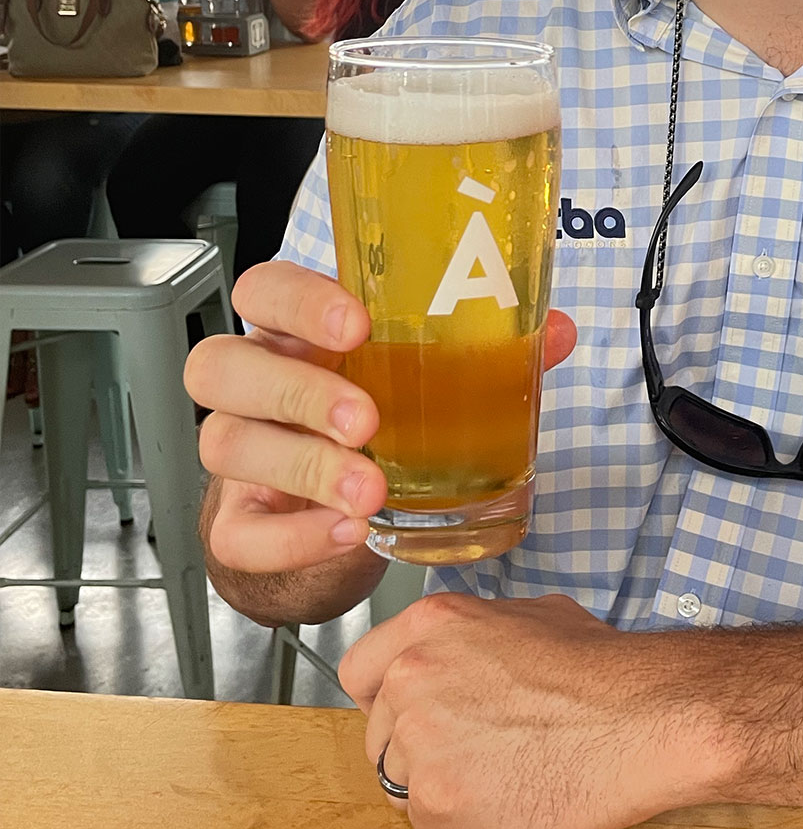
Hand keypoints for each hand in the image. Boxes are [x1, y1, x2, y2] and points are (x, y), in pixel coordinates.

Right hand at [189, 261, 577, 575]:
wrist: (338, 527)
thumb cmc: (377, 429)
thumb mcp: (428, 385)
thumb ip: (485, 353)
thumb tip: (556, 330)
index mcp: (295, 338)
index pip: (262, 291)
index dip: (295, 301)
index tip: (355, 324)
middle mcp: (252, 390)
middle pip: (220, 367)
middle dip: (295, 390)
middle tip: (366, 420)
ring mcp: (238, 459)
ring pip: (226, 446)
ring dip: (304, 468)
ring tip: (371, 489)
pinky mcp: (239, 526)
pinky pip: (240, 534)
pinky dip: (295, 537)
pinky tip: (346, 532)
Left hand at [344, 592, 721, 828]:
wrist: (650, 719)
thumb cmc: (609, 671)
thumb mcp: (540, 617)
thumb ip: (479, 636)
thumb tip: (468, 655)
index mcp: (429, 627)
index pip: (359, 673)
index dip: (387, 701)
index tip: (412, 716)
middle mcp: (412, 680)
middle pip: (381, 737)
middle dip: (423, 750)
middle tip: (481, 753)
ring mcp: (422, 744)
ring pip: (403, 785)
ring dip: (445, 788)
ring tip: (507, 778)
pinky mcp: (441, 803)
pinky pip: (430, 827)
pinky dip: (466, 824)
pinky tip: (514, 801)